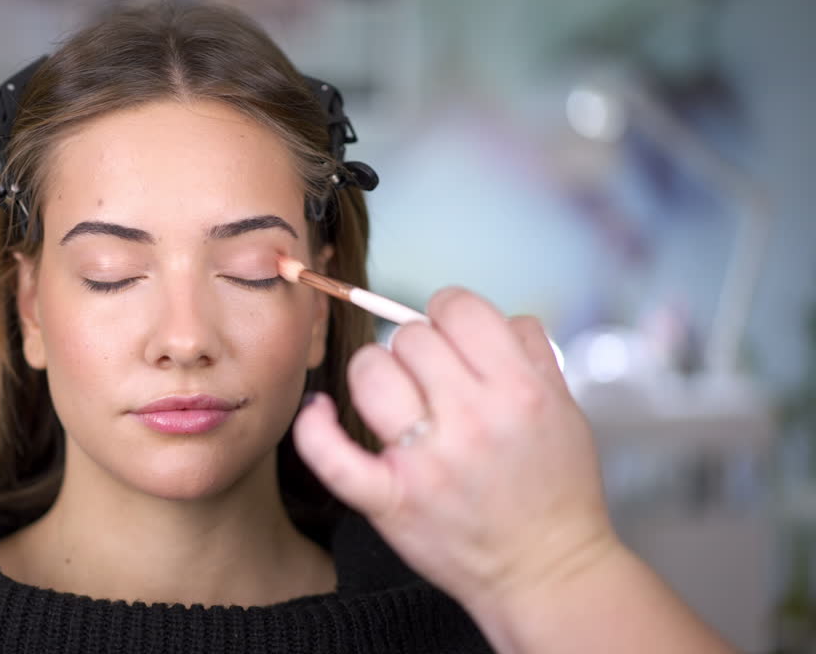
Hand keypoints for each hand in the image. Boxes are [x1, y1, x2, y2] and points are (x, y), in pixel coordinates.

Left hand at [294, 287, 619, 613]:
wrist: (548, 574)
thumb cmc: (556, 489)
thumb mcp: (566, 407)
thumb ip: (529, 351)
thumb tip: (491, 315)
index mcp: (519, 390)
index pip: (457, 306)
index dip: (448, 313)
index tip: (451, 335)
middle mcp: (472, 420)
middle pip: (409, 338)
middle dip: (417, 350)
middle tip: (432, 380)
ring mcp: (426, 462)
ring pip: (370, 373)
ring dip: (376, 376)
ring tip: (393, 397)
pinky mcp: (391, 500)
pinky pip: (331, 453)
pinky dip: (315, 428)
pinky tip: (319, 411)